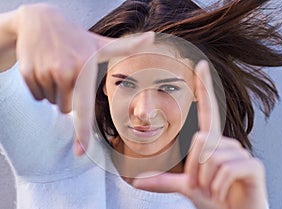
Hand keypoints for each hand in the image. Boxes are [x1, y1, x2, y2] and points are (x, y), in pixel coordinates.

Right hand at [14, 3, 153, 155]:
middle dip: (69, 97)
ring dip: (55, 91)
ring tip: (57, 67)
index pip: (84, 108)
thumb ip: (127, 47)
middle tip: (70, 72)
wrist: (40, 20)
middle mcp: (65, 72)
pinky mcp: (27, 73)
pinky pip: (37, 95)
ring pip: (52, 102)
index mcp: (84, 69)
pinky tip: (44, 67)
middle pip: (66, 109)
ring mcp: (44, 72)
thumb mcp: (100, 43)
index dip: (82, 132)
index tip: (81, 152)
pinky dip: (40, 86)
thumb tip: (153, 37)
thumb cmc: (77, 37)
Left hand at [132, 61, 267, 208]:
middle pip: (199, 142)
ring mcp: (241, 153)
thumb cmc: (214, 199)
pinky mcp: (252, 165)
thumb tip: (136, 180)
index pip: (207, 109)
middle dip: (196, 170)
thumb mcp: (188, 187)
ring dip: (207, 183)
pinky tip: (226, 193)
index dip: (204, 86)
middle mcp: (227, 143)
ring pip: (210, 158)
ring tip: (217, 190)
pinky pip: (225, 171)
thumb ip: (164, 181)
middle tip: (205, 186)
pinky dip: (218, 188)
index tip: (200, 63)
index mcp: (212, 144)